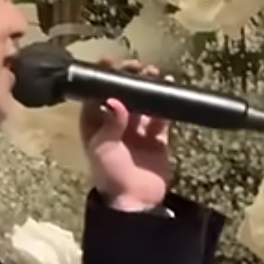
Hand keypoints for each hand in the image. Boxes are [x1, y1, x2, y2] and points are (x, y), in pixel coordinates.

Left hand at [78, 57, 170, 209]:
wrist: (136, 201)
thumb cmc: (111, 175)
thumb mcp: (104, 148)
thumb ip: (110, 123)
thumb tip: (116, 99)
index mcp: (94, 126)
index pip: (96, 96)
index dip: (102, 79)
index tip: (110, 62)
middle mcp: (114, 125)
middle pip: (121, 95)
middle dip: (128, 79)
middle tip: (136, 66)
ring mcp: (136, 131)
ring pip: (142, 102)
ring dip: (147, 88)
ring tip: (154, 73)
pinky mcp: (156, 138)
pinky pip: (160, 117)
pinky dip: (165, 104)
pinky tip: (169, 89)